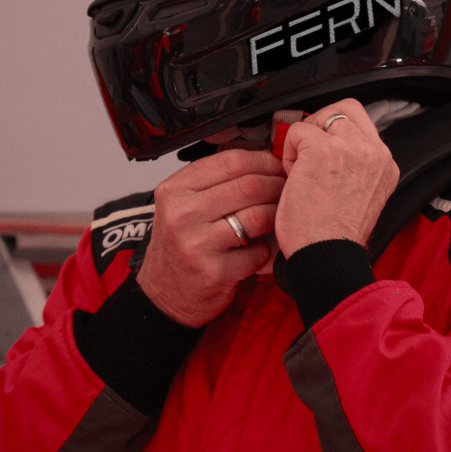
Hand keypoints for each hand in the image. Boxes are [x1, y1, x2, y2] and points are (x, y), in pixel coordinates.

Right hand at [137, 149, 285, 325]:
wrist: (164, 293)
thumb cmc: (180, 245)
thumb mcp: (182, 204)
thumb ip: (212, 181)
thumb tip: (260, 158)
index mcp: (175, 189)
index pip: (230, 161)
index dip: (263, 160)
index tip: (276, 165)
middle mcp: (181, 213)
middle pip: (248, 185)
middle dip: (276, 185)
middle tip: (286, 190)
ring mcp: (196, 244)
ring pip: (257, 215)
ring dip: (276, 215)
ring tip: (278, 217)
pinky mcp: (213, 271)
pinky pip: (257, 251)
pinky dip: (266, 249)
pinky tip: (260, 248)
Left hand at [275, 98, 398, 257]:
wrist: (328, 256)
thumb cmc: (334, 238)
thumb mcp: (359, 196)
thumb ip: (354, 167)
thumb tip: (329, 147)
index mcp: (385, 165)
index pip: (362, 124)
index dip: (335, 132)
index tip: (322, 153)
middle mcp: (374, 153)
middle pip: (345, 109)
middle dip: (321, 126)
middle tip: (308, 153)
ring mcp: (352, 148)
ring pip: (322, 116)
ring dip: (306, 139)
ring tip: (302, 171)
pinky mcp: (324, 149)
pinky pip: (297, 132)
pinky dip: (288, 152)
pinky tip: (294, 178)